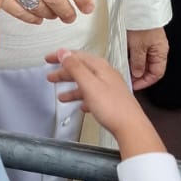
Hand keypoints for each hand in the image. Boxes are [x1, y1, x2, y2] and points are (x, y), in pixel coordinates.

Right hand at [46, 48, 163, 154]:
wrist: (131, 127)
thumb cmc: (113, 108)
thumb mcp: (89, 84)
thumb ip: (75, 67)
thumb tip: (64, 53)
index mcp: (100, 68)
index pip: (77, 56)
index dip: (61, 56)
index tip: (49, 58)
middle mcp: (106, 75)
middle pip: (81, 69)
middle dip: (64, 72)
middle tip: (51, 75)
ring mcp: (109, 88)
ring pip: (86, 84)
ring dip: (71, 88)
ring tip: (61, 94)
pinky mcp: (110, 101)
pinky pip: (92, 96)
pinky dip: (83, 98)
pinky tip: (80, 105)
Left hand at [126, 27, 167, 90]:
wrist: (139, 7)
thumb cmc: (142, 24)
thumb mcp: (138, 46)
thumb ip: (138, 62)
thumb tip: (137, 73)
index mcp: (161, 52)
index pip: (156, 74)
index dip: (146, 82)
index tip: (134, 85)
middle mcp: (157, 49)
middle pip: (149, 68)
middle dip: (138, 75)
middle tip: (127, 79)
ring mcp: (149, 44)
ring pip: (142, 61)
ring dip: (134, 66)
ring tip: (123, 70)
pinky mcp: (141, 38)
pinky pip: (138, 52)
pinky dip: (131, 58)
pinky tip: (123, 59)